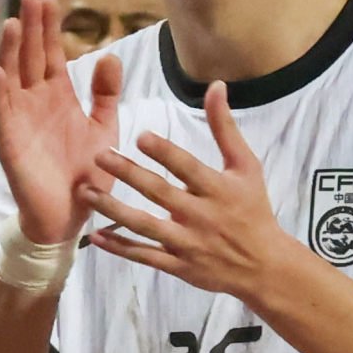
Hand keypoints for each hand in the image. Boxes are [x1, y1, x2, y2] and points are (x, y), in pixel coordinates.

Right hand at [0, 0, 117, 246]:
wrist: (71, 217)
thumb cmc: (86, 175)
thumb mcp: (104, 129)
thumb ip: (105, 94)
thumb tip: (109, 55)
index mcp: (58, 96)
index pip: (51, 53)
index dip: (50, 26)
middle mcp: (36, 102)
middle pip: (29, 56)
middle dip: (30, 26)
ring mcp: (20, 119)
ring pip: (12, 77)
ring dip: (10, 51)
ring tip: (12, 22)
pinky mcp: (11, 142)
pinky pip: (2, 113)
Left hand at [90, 83, 300, 304]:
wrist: (265, 267)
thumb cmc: (253, 210)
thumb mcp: (246, 167)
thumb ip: (224, 127)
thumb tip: (215, 85)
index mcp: (218, 190)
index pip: (188, 168)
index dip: (165, 153)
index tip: (140, 137)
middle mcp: (202, 216)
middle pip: (160, 193)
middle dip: (129, 174)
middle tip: (100, 155)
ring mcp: (188, 244)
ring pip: (145, 225)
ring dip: (113, 210)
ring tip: (87, 192)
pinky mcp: (180, 266)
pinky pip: (145, 257)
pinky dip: (121, 248)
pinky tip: (96, 236)